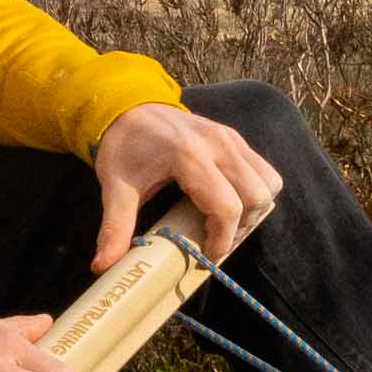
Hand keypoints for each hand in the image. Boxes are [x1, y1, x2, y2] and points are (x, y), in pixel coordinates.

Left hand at [91, 102, 282, 271]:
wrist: (130, 106)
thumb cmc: (124, 147)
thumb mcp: (115, 187)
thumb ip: (114, 227)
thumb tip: (103, 265)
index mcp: (189, 156)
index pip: (226, 206)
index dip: (222, 238)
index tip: (207, 254)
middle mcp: (217, 143)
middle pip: (255, 195)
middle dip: (242, 226)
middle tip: (217, 240)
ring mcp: (230, 138)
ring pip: (268, 181)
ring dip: (254, 209)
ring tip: (227, 223)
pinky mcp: (235, 137)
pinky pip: (263, 170)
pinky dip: (254, 192)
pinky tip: (229, 202)